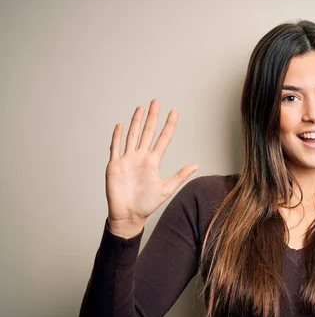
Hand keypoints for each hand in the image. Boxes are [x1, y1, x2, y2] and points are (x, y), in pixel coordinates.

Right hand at [105, 99, 198, 227]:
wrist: (129, 215)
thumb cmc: (146, 204)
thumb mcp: (166, 189)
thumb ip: (180, 176)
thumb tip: (196, 165)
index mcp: (153, 161)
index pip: (163, 138)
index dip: (168, 125)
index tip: (174, 112)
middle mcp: (140, 157)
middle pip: (148, 132)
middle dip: (152, 117)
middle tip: (157, 101)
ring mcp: (127, 159)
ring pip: (132, 136)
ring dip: (136, 122)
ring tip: (141, 108)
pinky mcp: (115, 165)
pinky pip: (115, 147)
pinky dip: (117, 137)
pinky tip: (120, 125)